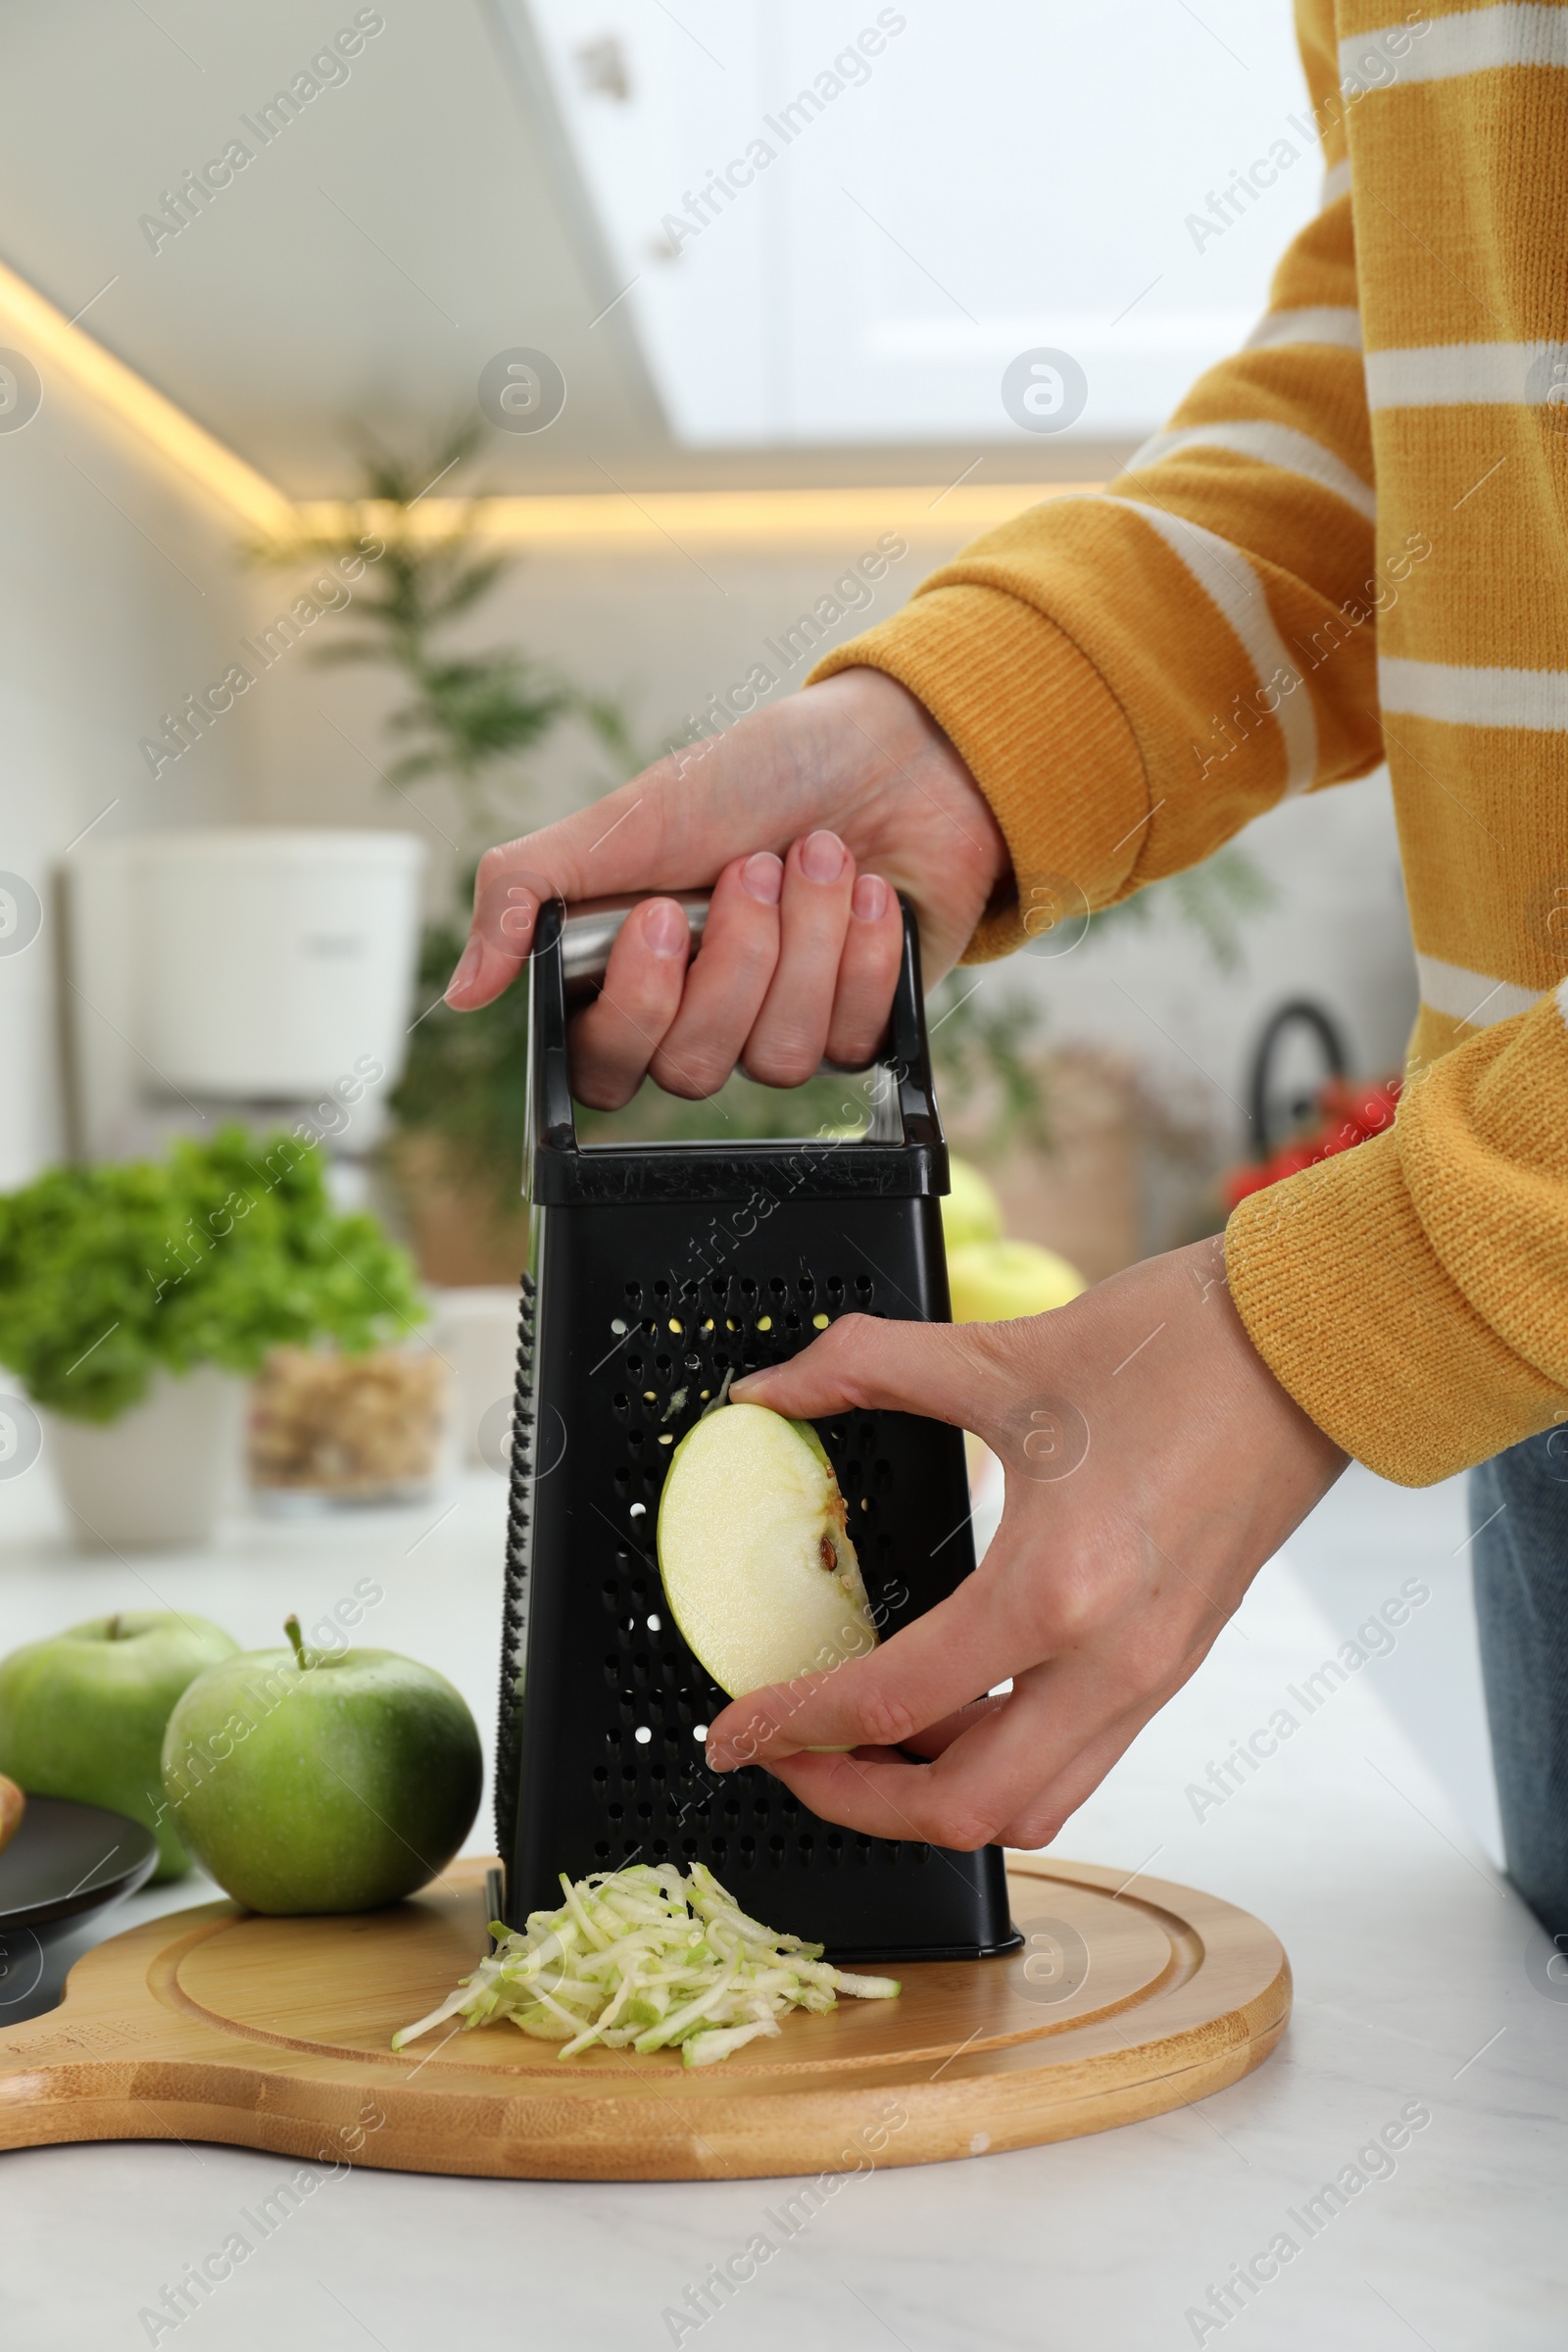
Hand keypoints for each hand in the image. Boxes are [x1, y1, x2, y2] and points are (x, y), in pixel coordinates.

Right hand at [441, 667, 1007, 1107]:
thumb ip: (527, 891)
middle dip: (735, 957)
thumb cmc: (761, 772)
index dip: (635, 1006)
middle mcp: (701, 1013)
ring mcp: (780, 1025)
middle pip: (692, 1068)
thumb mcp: (627, 816)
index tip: (660, 914)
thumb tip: (463, 991)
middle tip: (757, 865)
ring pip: (775, 1058)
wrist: (898, 749)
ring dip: (806, 941)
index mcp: (631, 972)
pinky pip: (850, 1041)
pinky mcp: (859, 1027)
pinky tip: (869, 891)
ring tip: (822, 857)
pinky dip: (861, 953)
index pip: (601, 1066)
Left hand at [703, 1236, 1346, 1849]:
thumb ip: (865, 1369)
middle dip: (855, 1804)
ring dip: (935, 1799)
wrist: (1312, 1345)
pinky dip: (1001, 1763)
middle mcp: (1112, 1661)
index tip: (733, 1732)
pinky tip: (951, 1708)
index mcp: (1058, 1589)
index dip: (795, 1728)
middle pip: (967, 1811)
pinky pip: (1077, 1760)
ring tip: (860, 1744)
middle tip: (784, 1757)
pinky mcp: (1176, 1662)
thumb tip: (772, 1385)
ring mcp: (1154, 1674)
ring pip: (1034, 1806)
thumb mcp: (1000, 1352)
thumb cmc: (1180, 1346)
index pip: (898, 1704)